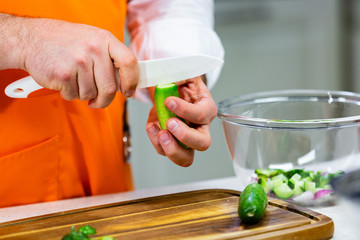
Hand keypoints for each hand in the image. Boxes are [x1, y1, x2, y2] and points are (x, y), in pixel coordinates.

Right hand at [17, 16, 138, 107]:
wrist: (31, 38)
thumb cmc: (64, 41)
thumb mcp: (92, 39)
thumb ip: (109, 57)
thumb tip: (125, 81)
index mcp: (104, 39)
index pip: (129, 63)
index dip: (132, 81)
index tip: (128, 92)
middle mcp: (93, 49)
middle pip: (109, 88)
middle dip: (104, 100)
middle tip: (98, 101)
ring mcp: (78, 62)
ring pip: (91, 94)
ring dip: (83, 94)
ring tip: (74, 79)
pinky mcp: (63, 75)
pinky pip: (74, 95)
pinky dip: (69, 93)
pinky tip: (63, 80)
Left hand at [146, 76, 217, 166]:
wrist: (171, 90)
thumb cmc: (181, 83)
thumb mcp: (184, 73)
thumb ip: (181, 75)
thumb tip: (173, 82)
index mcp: (207, 108)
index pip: (202, 115)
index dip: (185, 110)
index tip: (169, 101)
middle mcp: (201, 127)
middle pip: (202, 143)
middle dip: (185, 136)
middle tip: (170, 123)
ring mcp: (186, 139)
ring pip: (186, 158)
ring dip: (171, 149)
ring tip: (160, 133)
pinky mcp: (172, 143)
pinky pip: (165, 151)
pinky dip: (155, 141)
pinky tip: (152, 127)